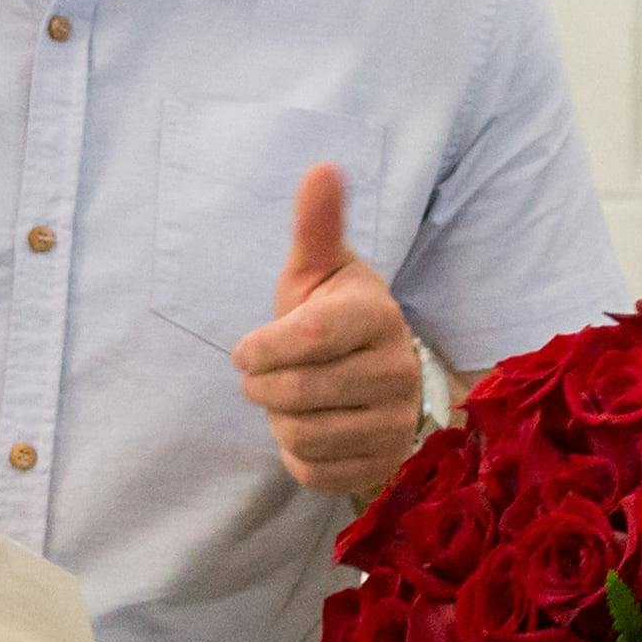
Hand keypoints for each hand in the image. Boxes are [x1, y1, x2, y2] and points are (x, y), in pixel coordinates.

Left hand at [231, 164, 422, 500]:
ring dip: (279, 420)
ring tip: (291, 400)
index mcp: (377, 315)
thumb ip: (317, 225)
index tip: (244, 351)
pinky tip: (309, 429)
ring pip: (302, 436)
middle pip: (298, 392)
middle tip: (262, 376)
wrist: (376, 375)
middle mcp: (397, 370)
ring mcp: (396, 422)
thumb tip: (322, 168)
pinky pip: (314, 473)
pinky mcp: (385, 465)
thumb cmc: (333, 316)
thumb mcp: (319, 270)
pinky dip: (295, 455)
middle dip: (262, 387)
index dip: (264, 347)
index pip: (311, 335)